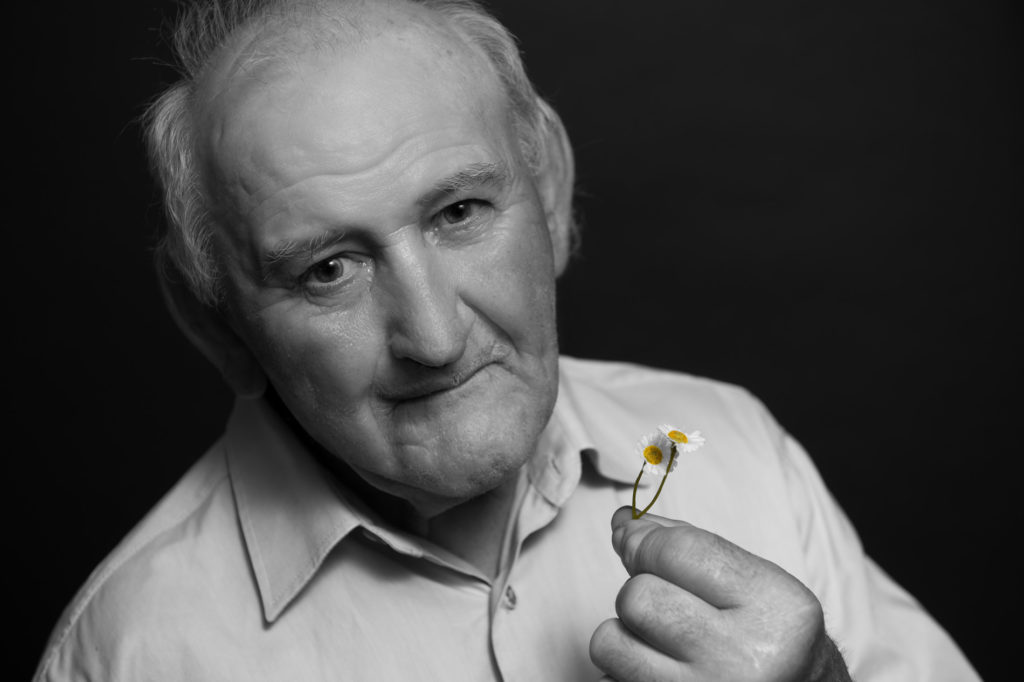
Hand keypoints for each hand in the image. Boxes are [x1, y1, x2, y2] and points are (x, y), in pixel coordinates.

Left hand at [589, 507, 849, 680]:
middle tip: (666, 603)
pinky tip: (660, 666)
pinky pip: (612, 674)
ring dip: (624, 632)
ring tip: (658, 638)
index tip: (635, 539)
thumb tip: (624, 524)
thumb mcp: (751, 583)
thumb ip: (688, 545)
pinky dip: (623, 665)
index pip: (678, 551)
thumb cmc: (768, 636)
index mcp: (776, 608)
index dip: (643, 539)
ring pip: (611, 641)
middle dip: (640, 589)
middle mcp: (746, 658)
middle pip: (639, 596)